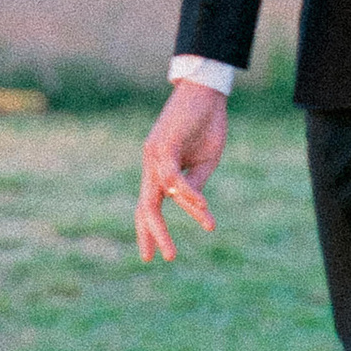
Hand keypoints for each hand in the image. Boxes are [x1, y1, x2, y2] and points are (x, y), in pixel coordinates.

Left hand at [136, 79, 227, 260]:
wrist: (205, 91)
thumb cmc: (205, 124)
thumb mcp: (204, 163)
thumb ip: (194, 185)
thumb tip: (191, 206)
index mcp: (159, 170)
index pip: (148, 205)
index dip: (147, 230)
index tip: (150, 255)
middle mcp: (151, 164)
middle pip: (145, 206)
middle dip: (151, 233)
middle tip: (160, 258)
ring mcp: (154, 155)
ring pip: (159, 196)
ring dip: (177, 218)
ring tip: (193, 237)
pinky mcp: (163, 146)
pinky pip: (172, 178)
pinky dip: (187, 193)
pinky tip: (203, 207)